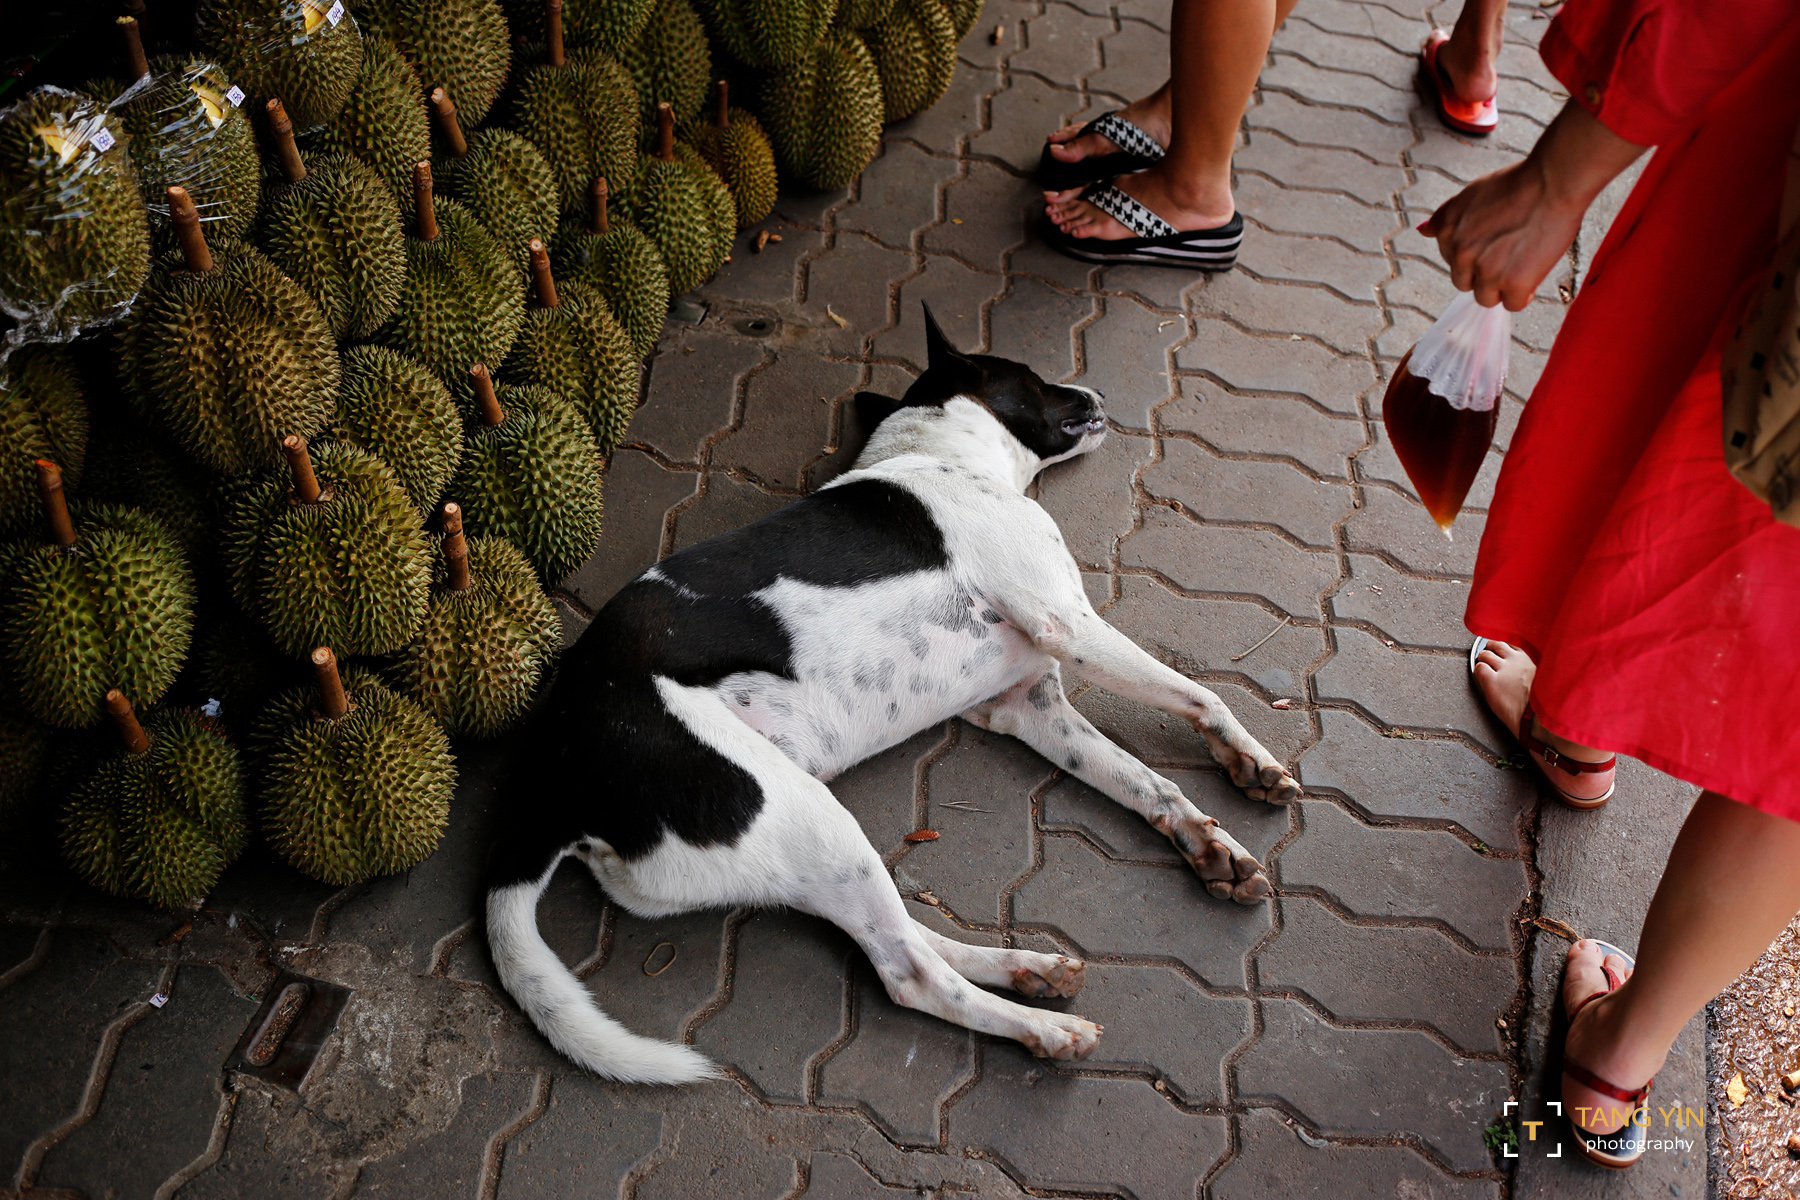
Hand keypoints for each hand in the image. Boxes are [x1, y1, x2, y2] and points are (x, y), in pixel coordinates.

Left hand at [1421, 99, 1646, 311]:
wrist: (1554, 181)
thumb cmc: (1520, 184)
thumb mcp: (1473, 193)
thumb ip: (1447, 215)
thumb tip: (1424, 230)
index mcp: (1448, 233)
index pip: (1454, 264)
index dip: (1477, 256)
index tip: (1495, 243)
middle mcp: (1461, 254)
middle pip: (1466, 284)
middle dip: (1486, 274)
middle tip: (1511, 253)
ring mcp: (1486, 270)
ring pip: (1486, 298)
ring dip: (1503, 287)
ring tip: (1523, 262)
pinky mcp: (1513, 283)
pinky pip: (1512, 304)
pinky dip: (1525, 293)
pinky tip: (1534, 272)